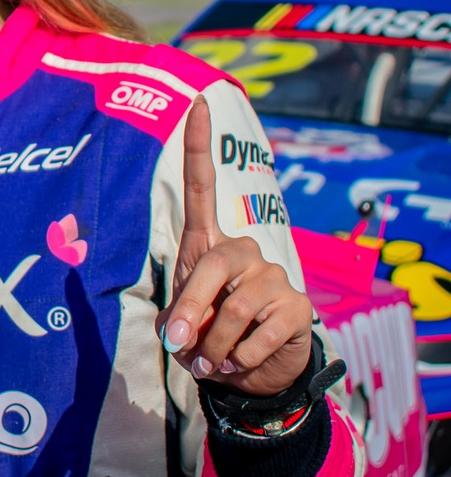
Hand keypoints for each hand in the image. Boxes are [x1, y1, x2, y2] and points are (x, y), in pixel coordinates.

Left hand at [156, 95, 313, 396]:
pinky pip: (262, 334)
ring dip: (214, 346)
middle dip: (192, 311)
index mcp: (210, 244)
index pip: (203, 187)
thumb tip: (179, 333)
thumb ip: (178, 320)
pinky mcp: (299, 307)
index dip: (200, 147)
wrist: (251, 373)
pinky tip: (238, 363)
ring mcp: (275, 275)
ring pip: (237, 309)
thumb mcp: (183, 324)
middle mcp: (245, 250)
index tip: (198, 103)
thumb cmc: (209, 335)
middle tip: (180, 346)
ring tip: (209, 361)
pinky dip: (240, 359)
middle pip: (213, 268)